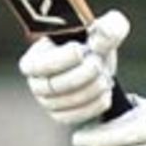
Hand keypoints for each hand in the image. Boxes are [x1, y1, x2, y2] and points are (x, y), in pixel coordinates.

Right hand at [18, 10, 128, 124]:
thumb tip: (106, 30)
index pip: (37, 65)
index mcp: (37, 57)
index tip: (81, 51)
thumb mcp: (105, 32)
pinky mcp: (60, 115)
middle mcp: (36, 81)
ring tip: (105, 79)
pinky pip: (71, 118)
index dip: (59, 60)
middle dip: (81, 75)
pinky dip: (92, 107)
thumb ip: (109, 27)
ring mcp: (47, 101)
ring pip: (63, 103)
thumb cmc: (97, 46)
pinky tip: (105, 95)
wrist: (102, 69)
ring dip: (90, 91)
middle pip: (52, 86)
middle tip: (99, 65)